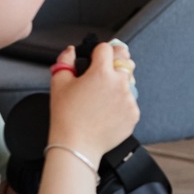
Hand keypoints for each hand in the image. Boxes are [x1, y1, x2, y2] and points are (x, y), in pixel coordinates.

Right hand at [46, 41, 139, 156]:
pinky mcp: (134, 114)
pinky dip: (122, 102)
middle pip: (125, 59)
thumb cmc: (66, 116)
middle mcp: (120, 83)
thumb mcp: (59, 84)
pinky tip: (108, 110)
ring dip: (120, 82)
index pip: (107, 48)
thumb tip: (72, 50)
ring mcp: (129, 99)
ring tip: (104, 94)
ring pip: (129, 81)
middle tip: (106, 68)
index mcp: (102, 72)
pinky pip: (131, 100)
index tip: (96, 57)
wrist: (77, 145)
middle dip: (116, 59)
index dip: (99, 51)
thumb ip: (65, 61)